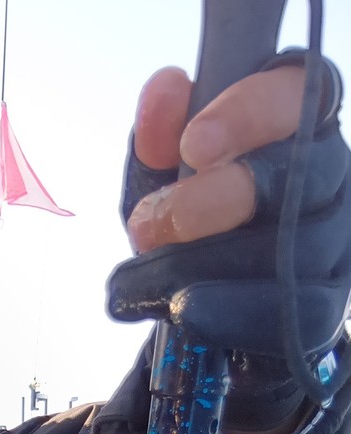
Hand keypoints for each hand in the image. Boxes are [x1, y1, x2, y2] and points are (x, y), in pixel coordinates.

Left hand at [107, 53, 350, 366]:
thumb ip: (161, 134)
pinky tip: (188, 310)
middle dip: (216, 200)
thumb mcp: (164, 177)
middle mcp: (329, 173)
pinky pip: (295, 308)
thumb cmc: (191, 224)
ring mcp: (335, 240)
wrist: (208, 308)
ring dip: (202, 265)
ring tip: (137, 282)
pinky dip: (233, 311)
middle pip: (299, 173)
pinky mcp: (328, 303)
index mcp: (295, 122)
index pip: (296, 93)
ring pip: (290, 246)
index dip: (249, 113)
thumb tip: (165, 87)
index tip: (191, 145)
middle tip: (147, 224)